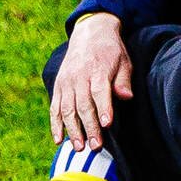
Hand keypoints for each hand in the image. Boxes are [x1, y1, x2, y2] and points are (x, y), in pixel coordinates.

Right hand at [52, 13, 131, 149]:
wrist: (89, 33)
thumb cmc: (111, 52)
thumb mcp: (123, 61)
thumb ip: (123, 80)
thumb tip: (126, 97)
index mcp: (97, 71)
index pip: (100, 92)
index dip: (103, 108)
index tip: (107, 124)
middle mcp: (79, 77)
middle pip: (83, 105)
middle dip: (89, 127)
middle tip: (96, 146)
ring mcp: (66, 83)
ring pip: (67, 109)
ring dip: (72, 130)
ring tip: (79, 148)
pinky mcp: (58, 86)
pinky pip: (54, 108)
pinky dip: (55, 125)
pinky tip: (58, 140)